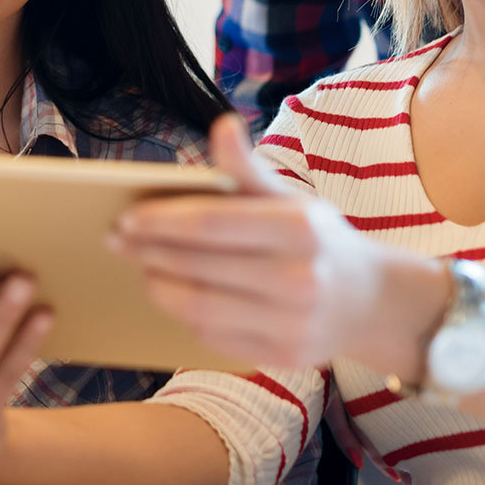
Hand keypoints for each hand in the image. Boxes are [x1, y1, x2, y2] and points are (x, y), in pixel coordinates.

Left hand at [109, 114, 389, 367]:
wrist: (367, 300)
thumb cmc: (314, 238)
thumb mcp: (289, 197)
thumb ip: (247, 167)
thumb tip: (222, 125)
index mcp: (297, 230)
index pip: (210, 224)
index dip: (161, 221)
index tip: (125, 217)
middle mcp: (299, 280)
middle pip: (198, 268)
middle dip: (148, 252)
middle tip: (117, 240)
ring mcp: (292, 325)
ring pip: (199, 308)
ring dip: (159, 286)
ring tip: (142, 266)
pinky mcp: (282, 359)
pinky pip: (213, 338)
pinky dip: (186, 316)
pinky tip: (174, 294)